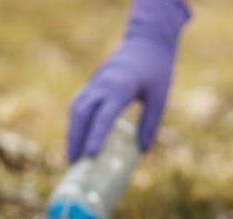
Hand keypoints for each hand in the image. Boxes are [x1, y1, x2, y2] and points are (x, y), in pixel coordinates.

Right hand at [66, 0, 189, 161]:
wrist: (147, 40)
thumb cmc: (157, 70)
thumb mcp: (160, 97)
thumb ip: (150, 124)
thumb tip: (141, 151)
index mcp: (121, 87)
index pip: (104, 114)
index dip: (96, 135)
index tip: (90, 154)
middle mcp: (103, 84)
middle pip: (81, 112)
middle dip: (75, 138)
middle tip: (74, 164)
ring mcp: (95, 83)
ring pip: (76, 108)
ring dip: (72, 132)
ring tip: (73, 157)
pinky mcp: (93, 84)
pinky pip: (79, 104)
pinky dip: (76, 123)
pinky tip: (78, 140)